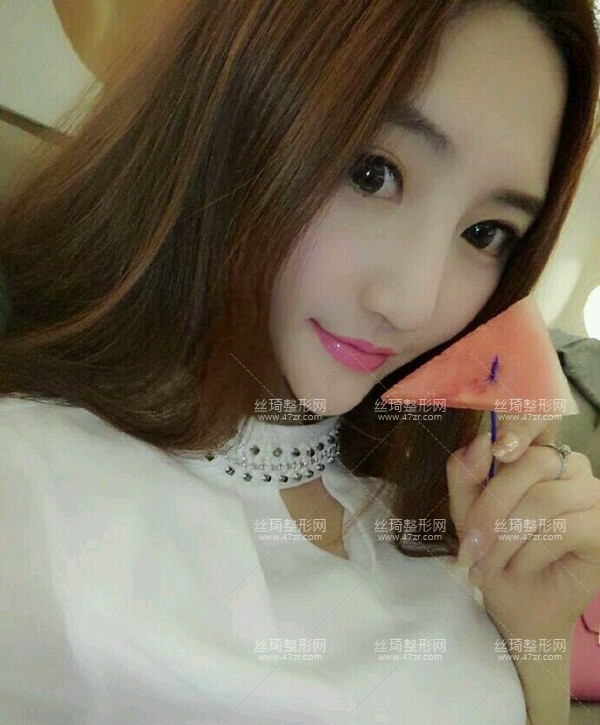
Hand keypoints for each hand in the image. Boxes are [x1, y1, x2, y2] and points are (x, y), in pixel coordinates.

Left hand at [447, 417, 599, 639]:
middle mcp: (567, 466)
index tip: (498, 448)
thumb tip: (481, 440)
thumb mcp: (467, 513)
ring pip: (545, 499)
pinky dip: (531, 552)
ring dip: (507, 537)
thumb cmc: (494, 553)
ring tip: (487, 564)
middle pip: (532, 464)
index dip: (521, 426)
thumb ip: (466, 475)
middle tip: (470, 542)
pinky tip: (520, 567)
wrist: (518, 605)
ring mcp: (590, 494)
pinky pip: (564, 528)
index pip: (535, 423)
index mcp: (533, 454)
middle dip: (492, 506)